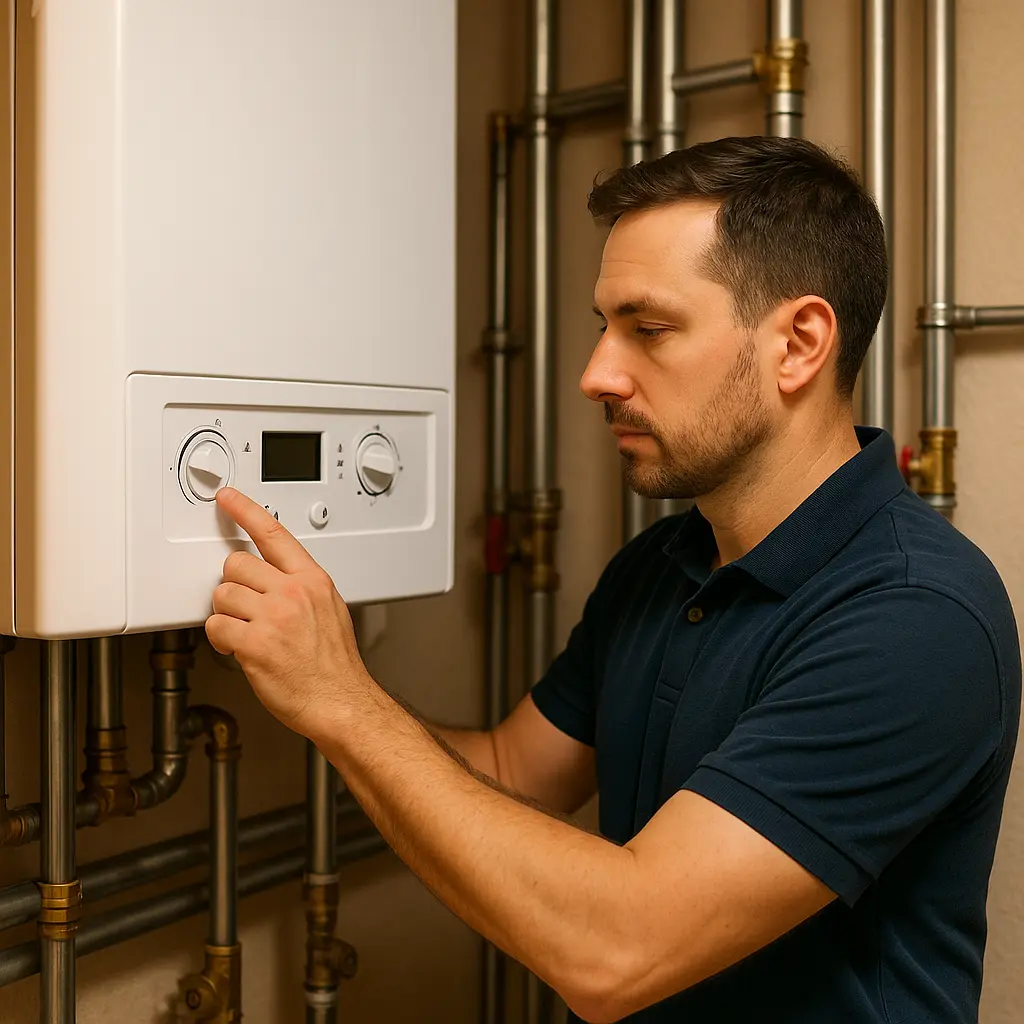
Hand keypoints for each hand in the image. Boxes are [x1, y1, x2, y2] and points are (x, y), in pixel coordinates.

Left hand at [205, 487, 369, 738]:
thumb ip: (303, 587)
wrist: (340, 701)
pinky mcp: (254, 644)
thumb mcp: (330, 610)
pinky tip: (237, 649)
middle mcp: (293, 593)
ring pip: (222, 595)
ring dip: (227, 615)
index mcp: (312, 580)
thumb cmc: (334, 664)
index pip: (274, 534)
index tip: (228, 498)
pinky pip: (216, 627)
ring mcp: (273, 617)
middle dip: (234, 586)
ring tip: (246, 633)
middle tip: (246, 608)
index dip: (245, 511)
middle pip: (236, 564)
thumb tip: (275, 576)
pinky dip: (220, 639)